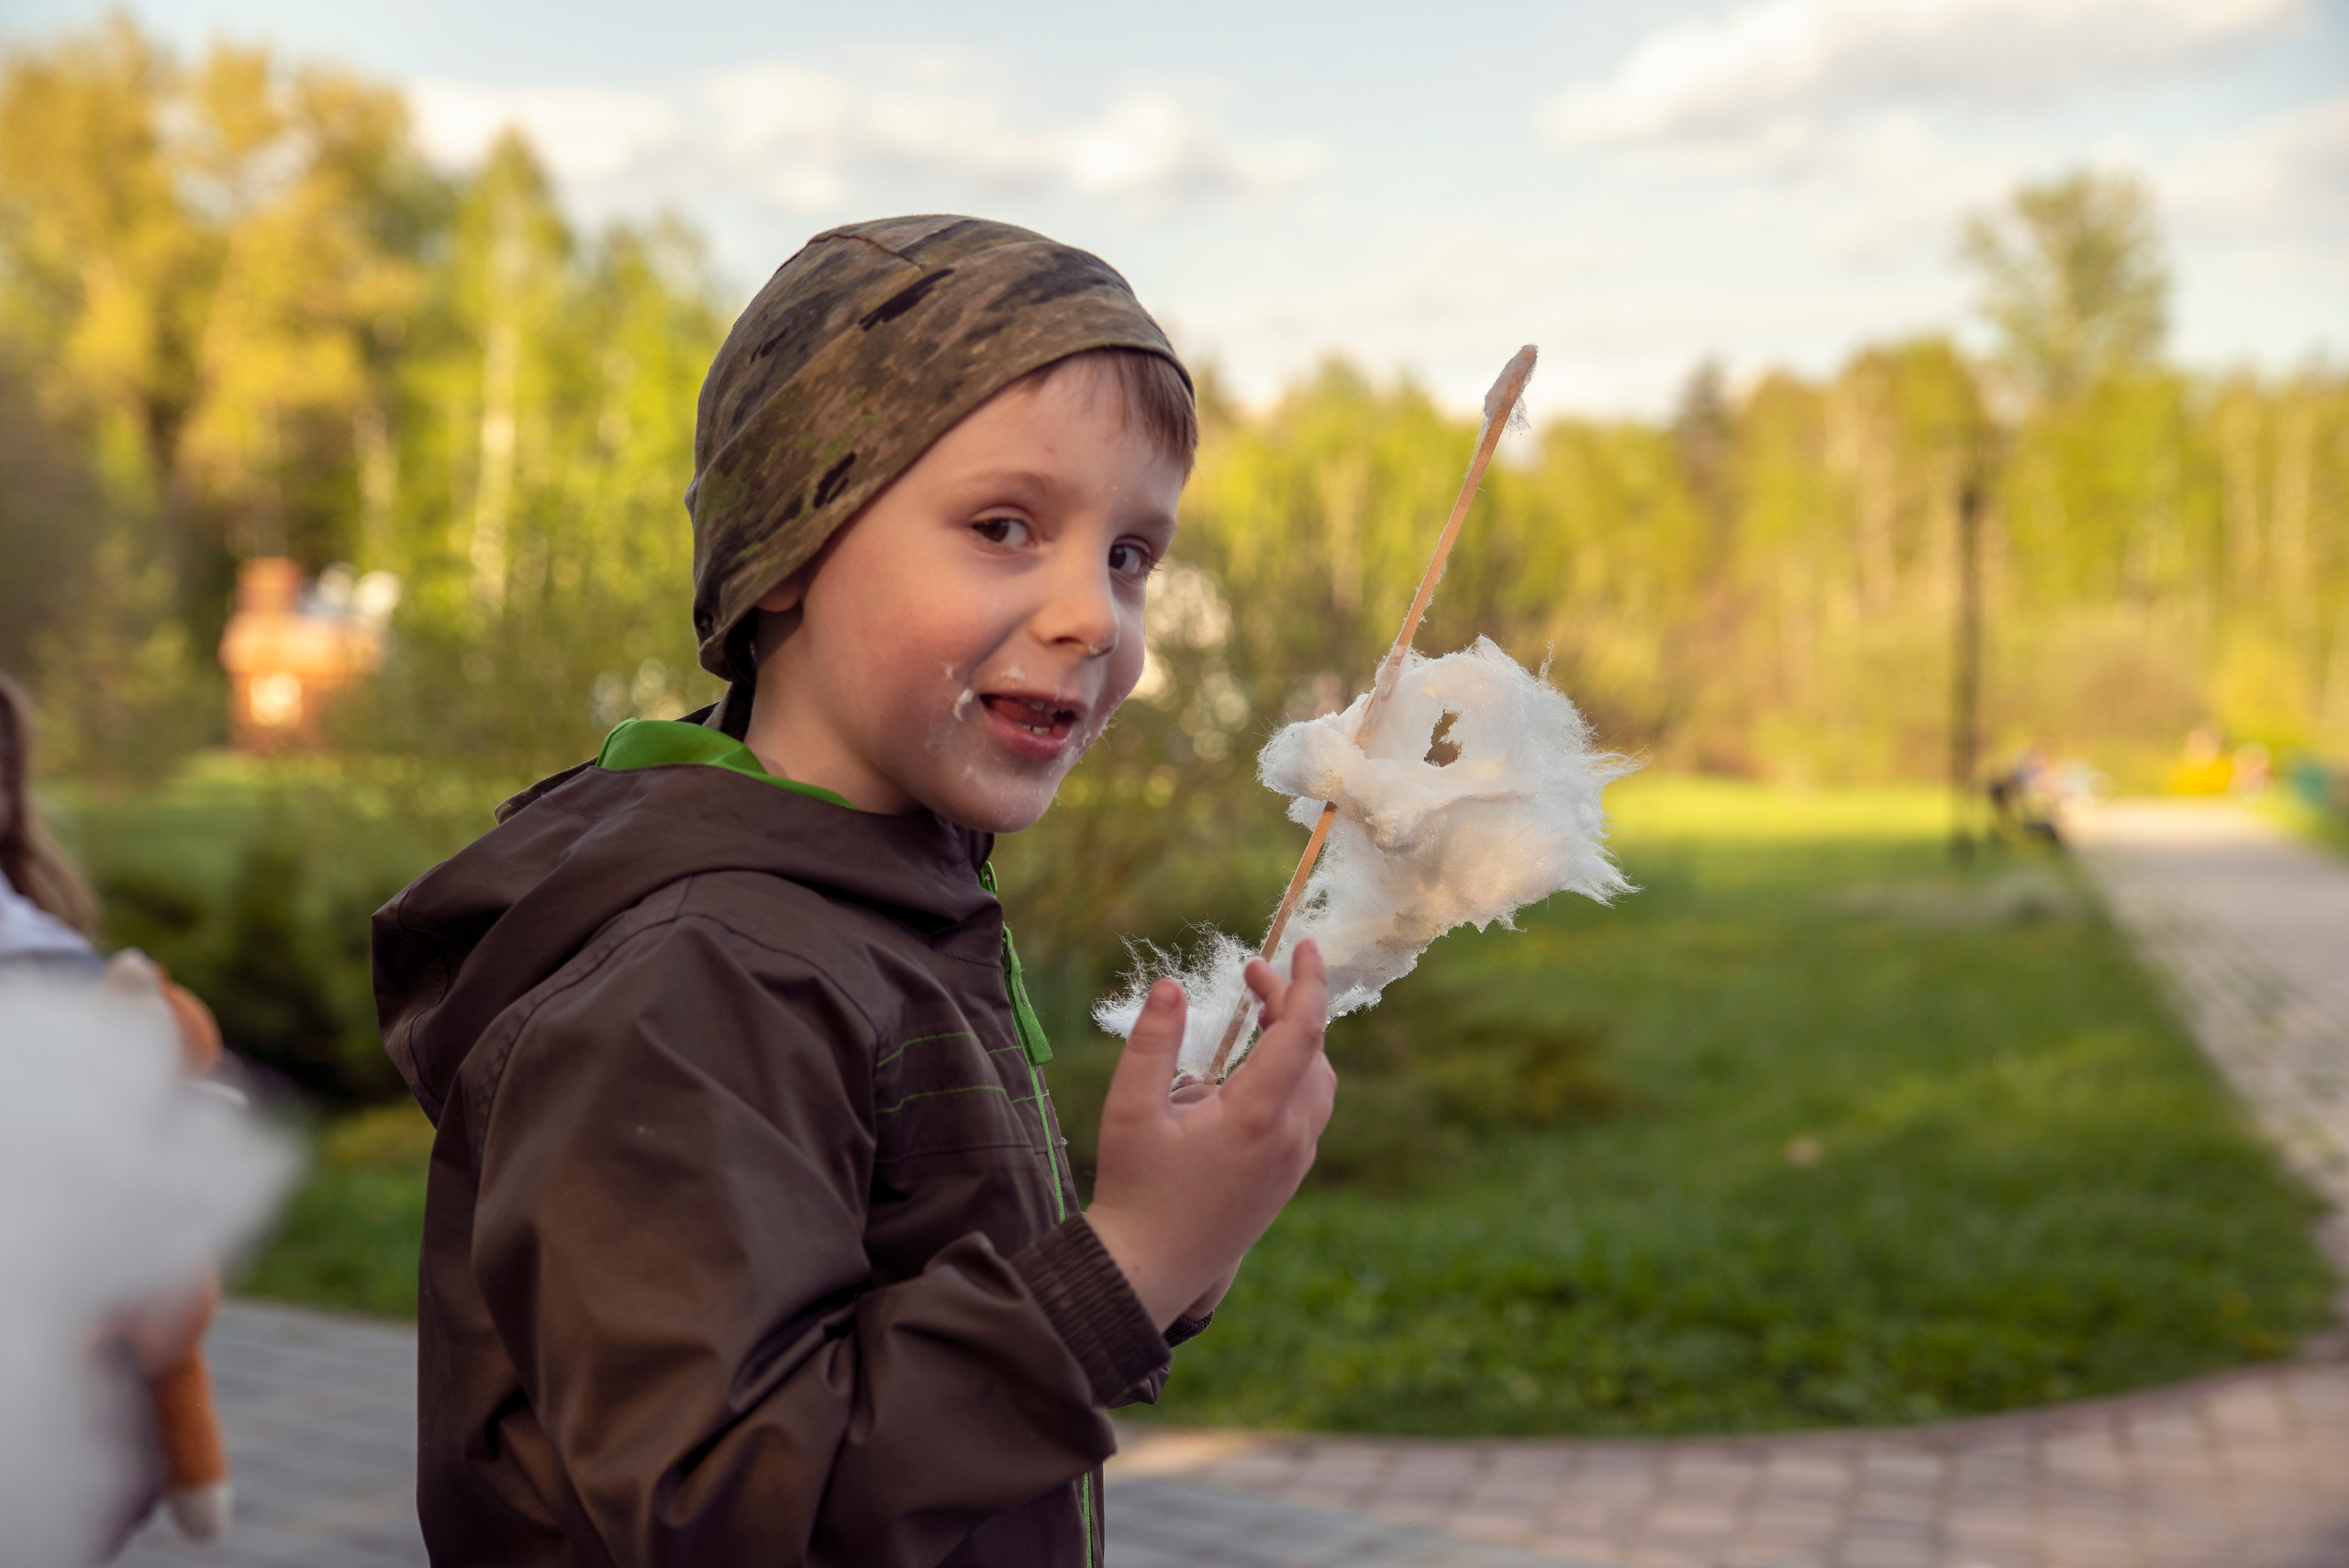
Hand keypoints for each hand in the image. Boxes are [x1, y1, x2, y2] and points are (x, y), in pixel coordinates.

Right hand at [1086, 943, 1336, 1329]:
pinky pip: (1308, 1112)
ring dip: (1296, 1040)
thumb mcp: (1130, 1110)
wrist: (1149, 1272)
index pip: (1303, 1030)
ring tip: (1257, 1014)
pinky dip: (1294, 1074)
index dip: (1307, 980)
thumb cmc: (1135, 1190)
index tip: (1302, 943)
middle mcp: (1290, 1139)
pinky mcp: (1287, 1180)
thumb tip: (1172, 985)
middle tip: (1251, 975)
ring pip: (1318, 1083)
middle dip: (1290, 1003)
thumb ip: (1153, 1043)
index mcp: (1258, 1116)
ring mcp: (1294, 1163)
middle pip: (1314, 1051)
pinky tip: (1252, 1071)